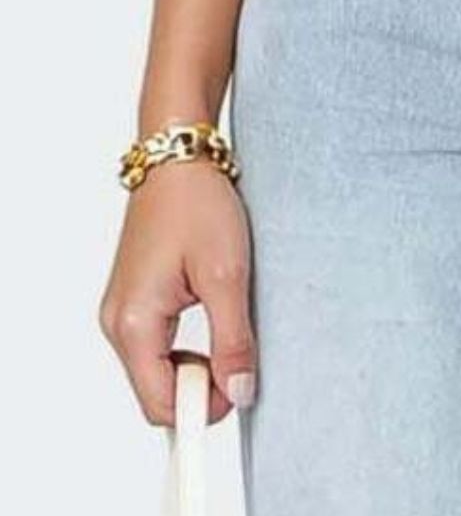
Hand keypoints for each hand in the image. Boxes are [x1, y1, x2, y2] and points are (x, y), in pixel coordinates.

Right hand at [99, 161, 256, 424]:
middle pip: (156, 392)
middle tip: (239, 352)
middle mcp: (116, 323)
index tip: (238, 391)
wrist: (178, 158)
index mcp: (133, 323)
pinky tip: (212, 317)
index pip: (160, 404)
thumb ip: (232, 339)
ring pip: (157, 370)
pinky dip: (185, 348)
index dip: (201, 408)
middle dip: (200, 387)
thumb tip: (238, 392)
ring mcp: (122, 312)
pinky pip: (157, 347)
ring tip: (228, 325)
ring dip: (195, 365)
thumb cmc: (197, 204)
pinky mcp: (134, 301)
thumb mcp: (227, 273)